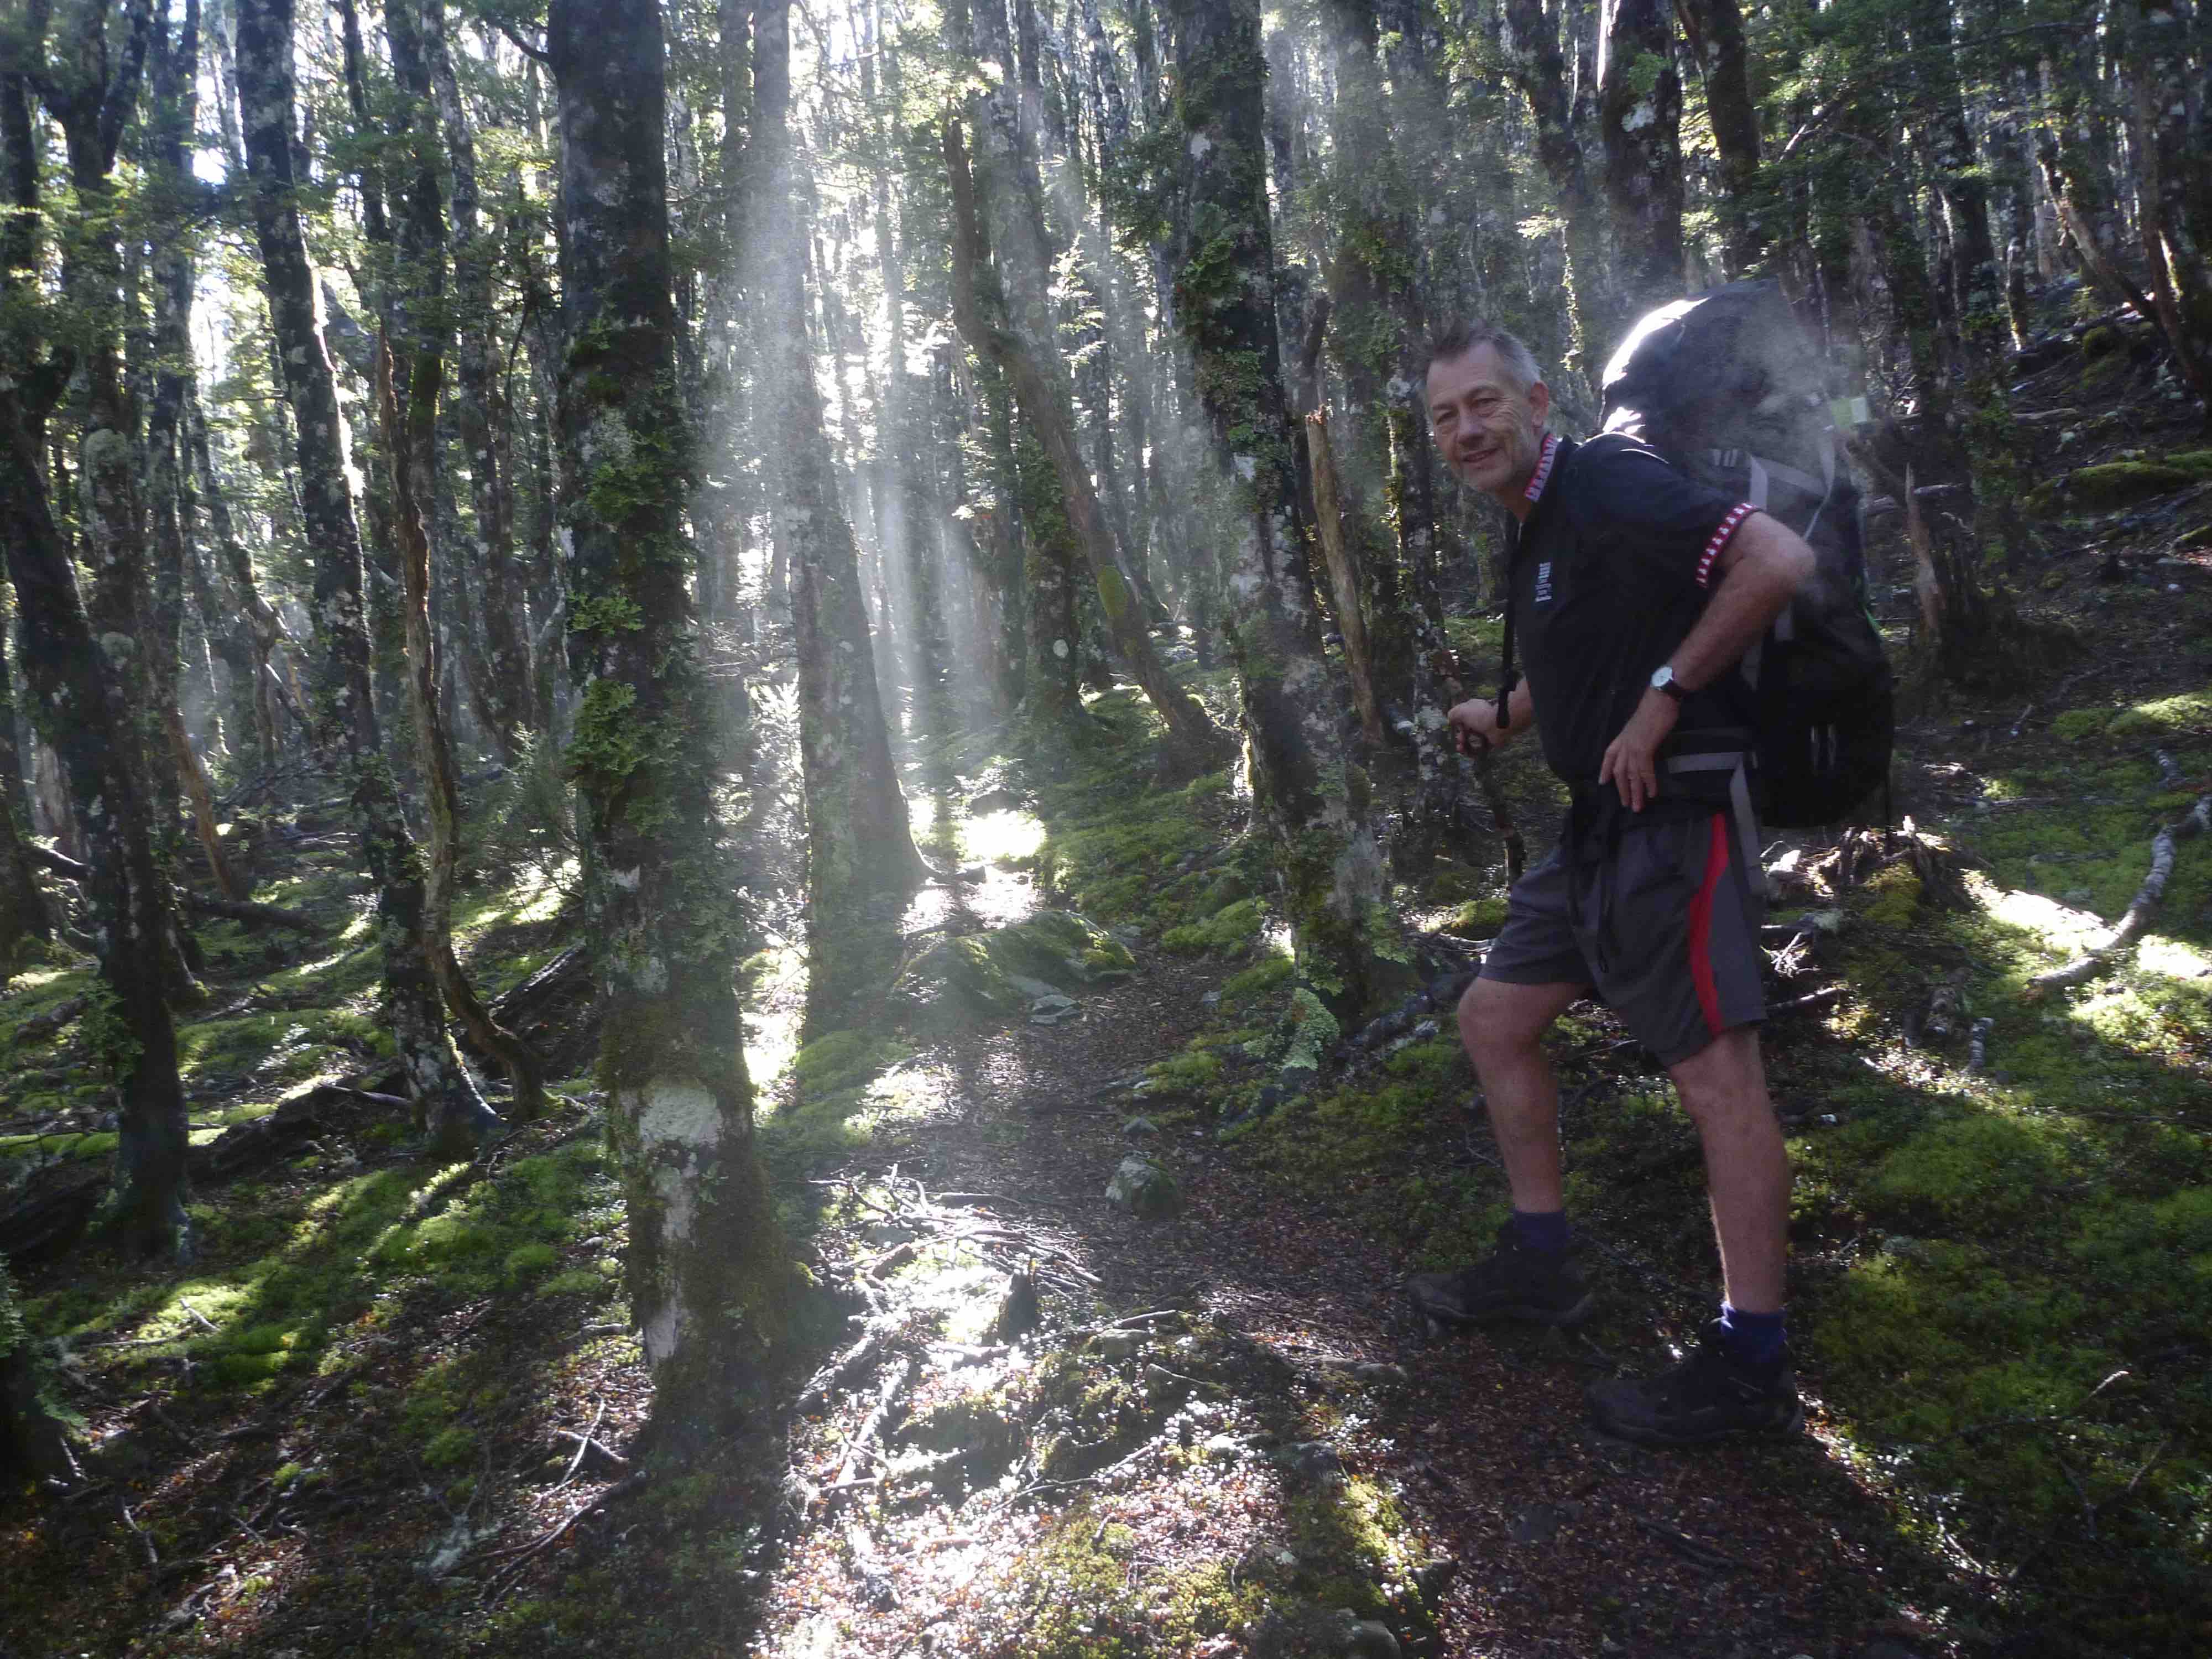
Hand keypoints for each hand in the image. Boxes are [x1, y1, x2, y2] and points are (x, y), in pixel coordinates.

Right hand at [1448, 697, 1507, 755]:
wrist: (1499, 723)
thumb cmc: (1480, 715)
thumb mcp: (1460, 711)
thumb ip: (1452, 715)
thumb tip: (1450, 721)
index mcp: (1474, 710)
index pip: (1463, 718)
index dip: (1457, 725)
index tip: (1454, 728)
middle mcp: (1480, 720)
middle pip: (1467, 732)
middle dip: (1460, 738)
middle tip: (1460, 740)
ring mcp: (1486, 731)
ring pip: (1472, 742)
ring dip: (1464, 747)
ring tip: (1460, 749)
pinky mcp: (1492, 742)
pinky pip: (1480, 749)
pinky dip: (1472, 752)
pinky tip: (1467, 753)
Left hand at [1598, 688, 1679, 810]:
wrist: (1661, 699)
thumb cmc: (1654, 709)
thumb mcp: (1640, 725)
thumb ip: (1638, 736)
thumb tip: (1643, 744)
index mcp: (1622, 738)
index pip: (1608, 757)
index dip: (1605, 770)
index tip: (1603, 782)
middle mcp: (1624, 744)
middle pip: (1618, 772)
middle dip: (1622, 790)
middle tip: (1626, 804)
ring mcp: (1633, 747)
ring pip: (1631, 775)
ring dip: (1634, 793)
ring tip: (1637, 807)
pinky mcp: (1644, 749)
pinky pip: (1644, 771)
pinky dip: (1648, 783)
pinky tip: (1651, 793)